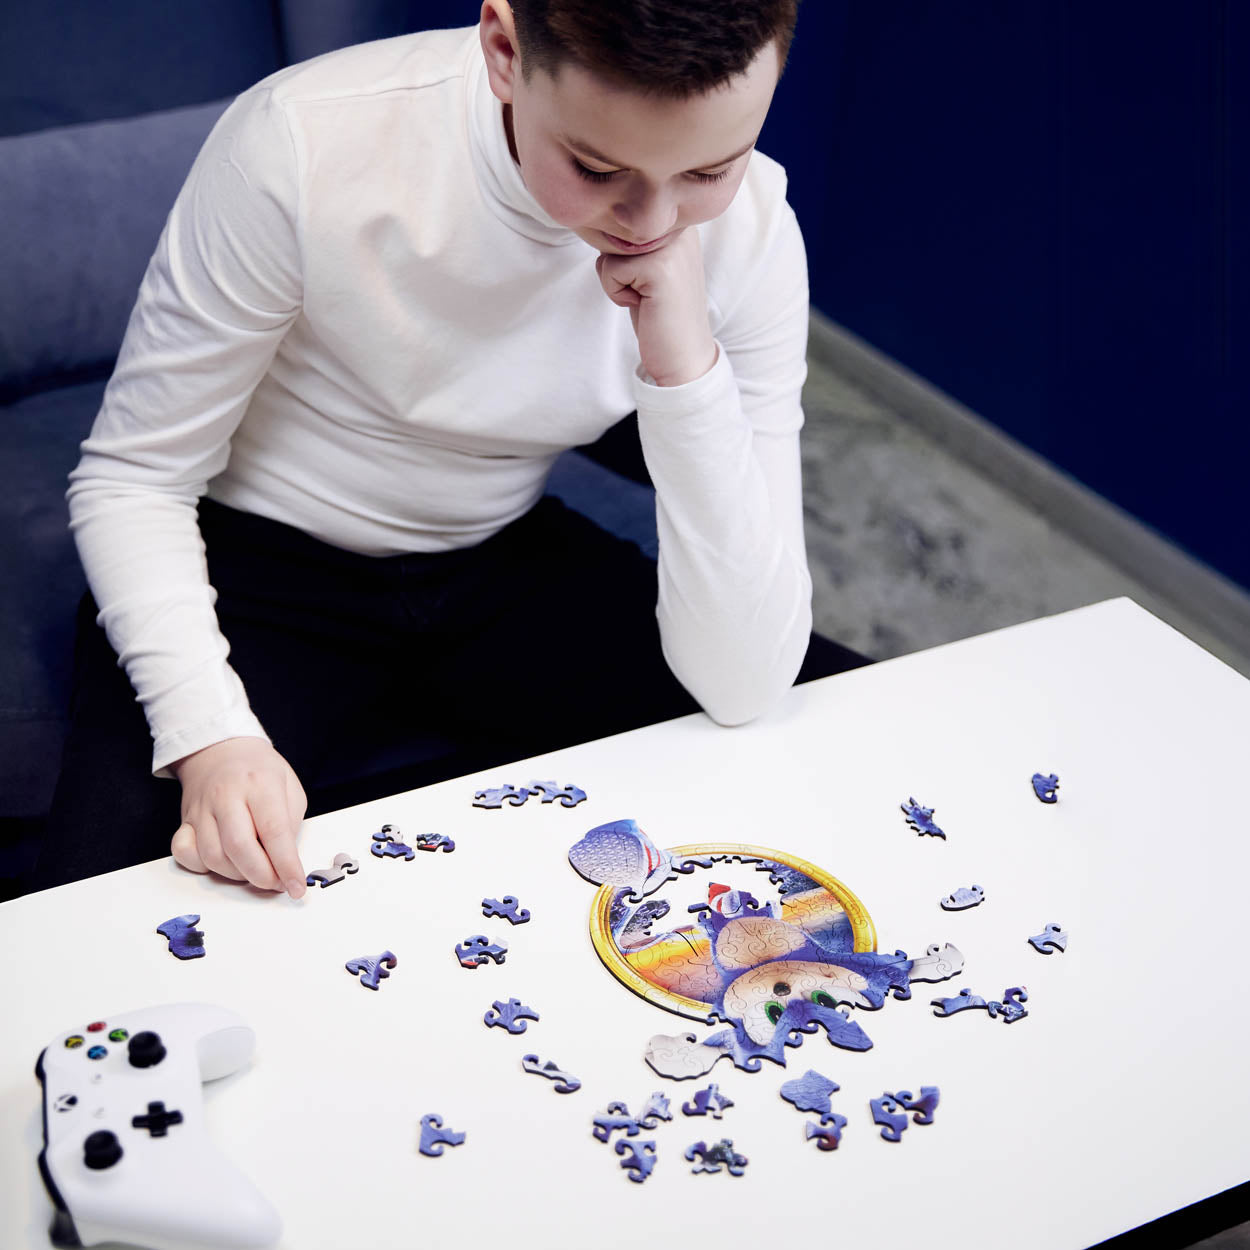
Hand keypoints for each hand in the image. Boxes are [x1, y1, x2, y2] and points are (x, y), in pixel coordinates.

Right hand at [169, 737, 307, 896]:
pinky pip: (185, 853)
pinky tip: (222, 861)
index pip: (274, 831)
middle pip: (239, 847)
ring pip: (212, 856)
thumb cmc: (259, 771)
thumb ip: (289, 823)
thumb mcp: (289, 787)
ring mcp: (202, 808)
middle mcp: (227, 795)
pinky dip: (202, 867)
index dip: (286, 864)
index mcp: (260, 783)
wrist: (220, 749)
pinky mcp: (184, 820)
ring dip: (236, 874)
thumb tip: (285, 861)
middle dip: (261, 876)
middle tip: (276, 884)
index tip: (296, 887)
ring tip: (255, 869)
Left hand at [595, 227, 718, 387]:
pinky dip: (616, 293)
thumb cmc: (659, 313)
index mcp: (678, 224)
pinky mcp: (659, 267)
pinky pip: (610, 270)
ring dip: (615, 282)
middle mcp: (680, 228)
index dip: (620, 256)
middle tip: (645, 292)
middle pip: (614, 233)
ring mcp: (672, 246)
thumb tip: (594, 224)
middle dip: (617, 268)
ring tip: (645, 298)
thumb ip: (630, 239)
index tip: (645, 280)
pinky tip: (642, 305)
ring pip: (609, 250)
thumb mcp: (645, 267)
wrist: (683, 355)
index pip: (623, 222)